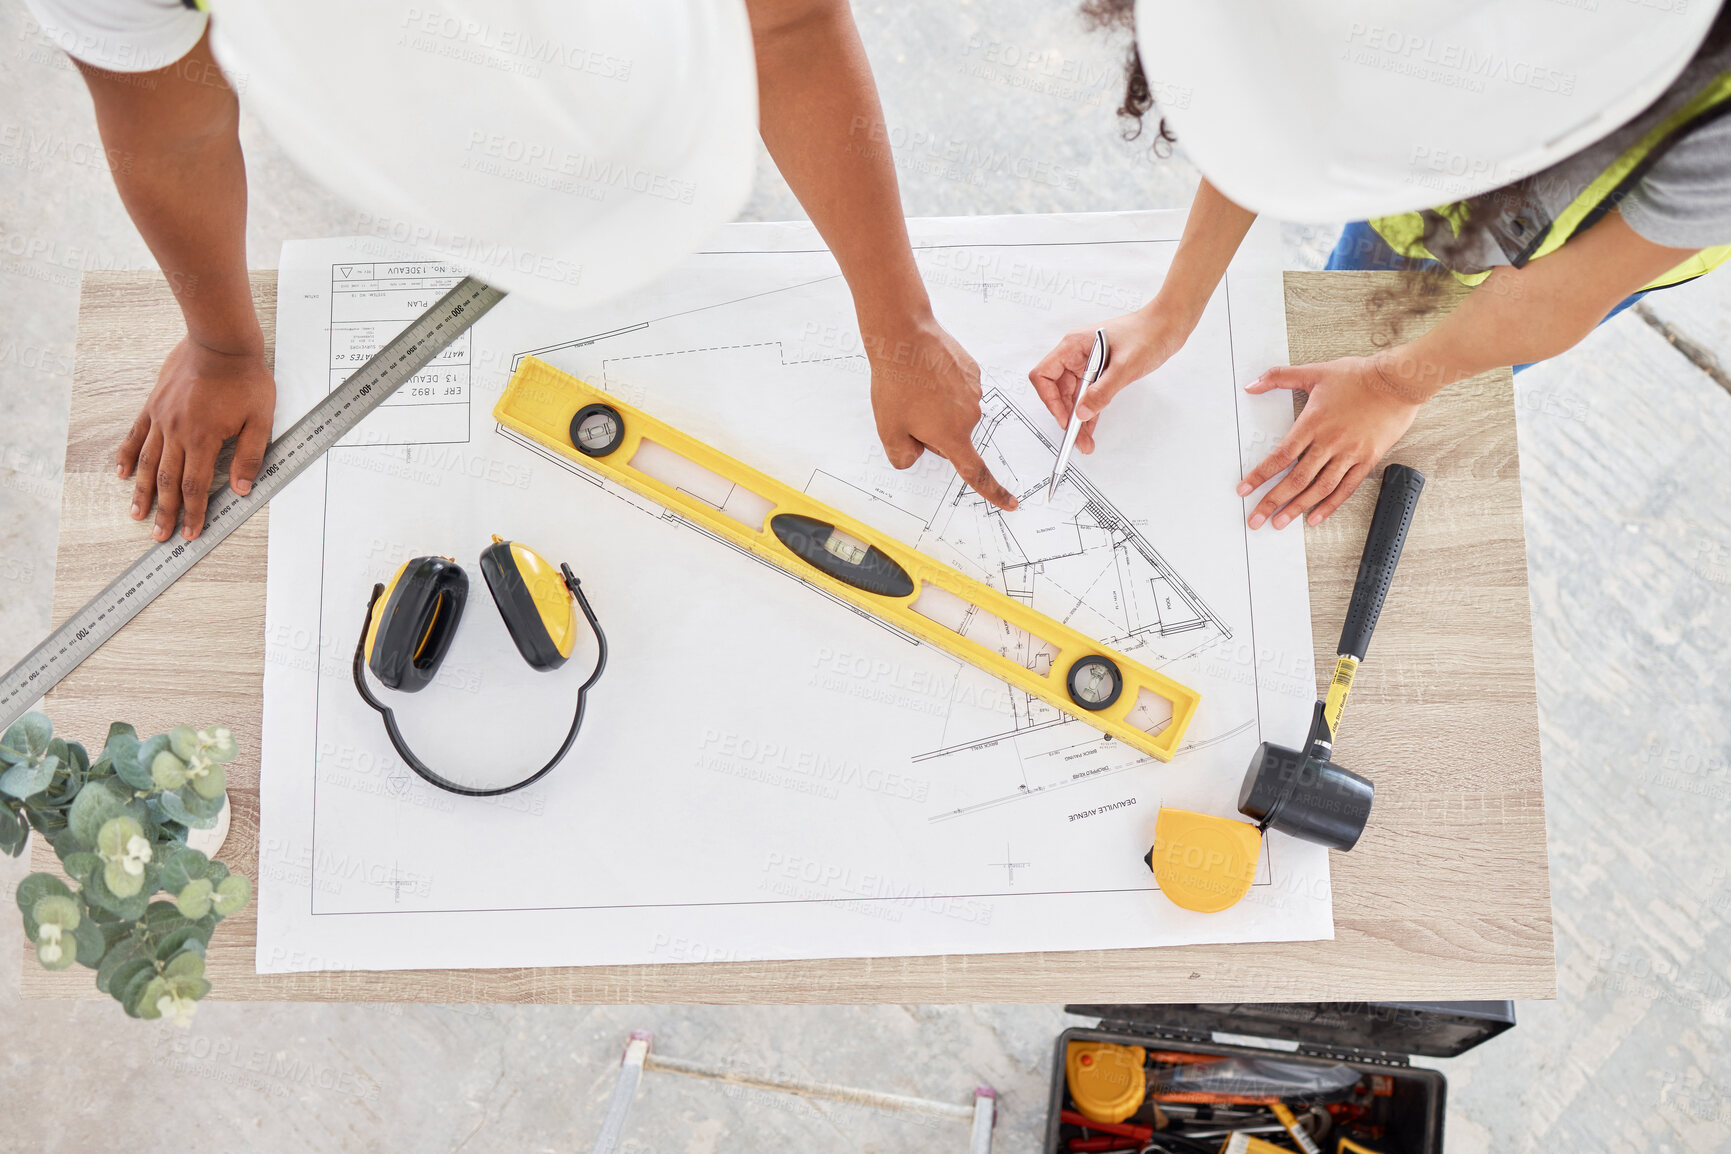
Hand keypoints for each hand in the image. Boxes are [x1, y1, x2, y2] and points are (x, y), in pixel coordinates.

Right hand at [117, 336, 275, 540]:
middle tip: (160, 535)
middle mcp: (177, 432)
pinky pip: (136, 434)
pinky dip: (127, 455)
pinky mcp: (153, 405)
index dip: (194, 513)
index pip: (196, 486)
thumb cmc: (245, 379)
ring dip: (141, 491)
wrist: (221, 342)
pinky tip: (120, 472)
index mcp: (203, 439)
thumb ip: (251, 456)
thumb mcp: (261, 420)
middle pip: (167, 481)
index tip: (190, 534)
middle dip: (165, 512)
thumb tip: (242, 489)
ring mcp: (161, 418)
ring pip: (146, 462)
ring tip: (136, 513)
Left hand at [866, 313, 1017, 510]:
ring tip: (915, 386)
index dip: (994, 492)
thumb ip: (902, 456)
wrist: (904, 336)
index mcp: (953, 436)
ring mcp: (974, 391)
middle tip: (909, 408)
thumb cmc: (896, 382)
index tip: (1010, 502)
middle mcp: (970, 416)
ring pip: (954, 411)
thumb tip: (914, 456)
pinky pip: (957, 388)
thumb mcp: (889, 429)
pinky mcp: (972, 371)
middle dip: (933, 430)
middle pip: (954, 436)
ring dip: (937, 406)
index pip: (976, 473)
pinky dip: (943, 385)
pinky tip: (926, 372)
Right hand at [1028, 307, 1186, 454]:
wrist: (1167, 325)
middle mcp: (1077, 354)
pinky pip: (1088, 395)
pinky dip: (1089, 411)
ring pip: (1073, 396)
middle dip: (1065, 415)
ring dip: (1078, 418)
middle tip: (1075, 437)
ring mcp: (1088, 363)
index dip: (1050, 399)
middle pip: (1058, 390)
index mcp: (1074, 346)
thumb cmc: (1147, 333)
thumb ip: (1102, 391)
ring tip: (1084, 441)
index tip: (1064, 417)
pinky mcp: (1101, 372)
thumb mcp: (1124, 366)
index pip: (1044, 374)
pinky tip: (1091, 427)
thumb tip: (1083, 412)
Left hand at [1237, 354, 1421, 528]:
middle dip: (1272, 501)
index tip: (1244, 490)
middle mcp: (1329, 442)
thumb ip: (1278, 377)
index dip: (1260, 476)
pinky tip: (1315, 517)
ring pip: (1319, 488)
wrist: (1398, 380)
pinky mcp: (1367, 459)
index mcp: (1313, 423)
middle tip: (1256, 518)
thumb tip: (1251, 384)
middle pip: (1296, 479)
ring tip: (1280, 522)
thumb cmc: (1359, 376)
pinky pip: (1346, 488)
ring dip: (1297, 508)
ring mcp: (1349, 453)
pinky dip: (1330, 505)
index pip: (1280, 457)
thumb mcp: (1314, 372)